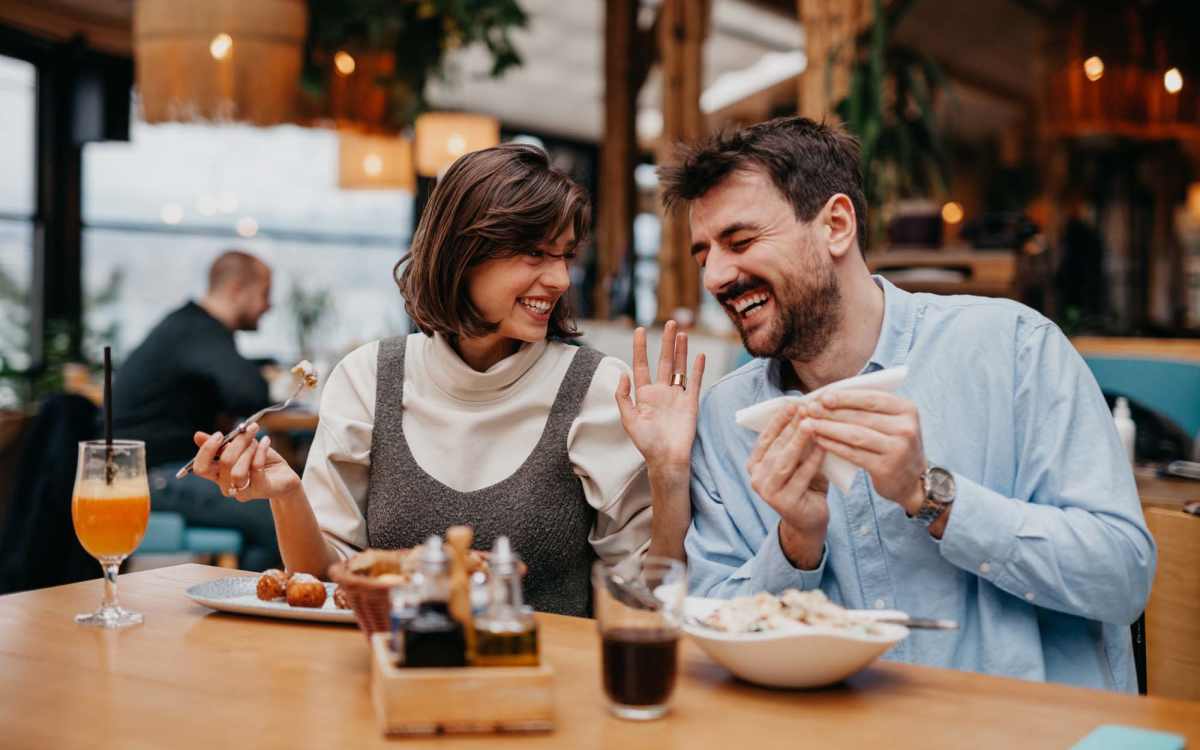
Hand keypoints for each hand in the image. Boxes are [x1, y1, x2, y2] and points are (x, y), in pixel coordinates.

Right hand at [191, 424, 300, 501]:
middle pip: (223, 464)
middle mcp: (227, 485)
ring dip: (248, 450)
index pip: (200, 468)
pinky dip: (261, 451)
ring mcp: (244, 490)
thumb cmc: (260, 461)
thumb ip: (221, 444)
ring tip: (257, 441)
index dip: (206, 450)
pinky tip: (266, 441)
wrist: (284, 477)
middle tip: (247, 429)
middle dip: (237, 442)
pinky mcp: (261, 489)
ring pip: (237, 471)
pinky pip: (257, 469)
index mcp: (218, 474)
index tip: (220, 434)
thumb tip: (197, 436)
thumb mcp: (241, 449)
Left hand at [615, 320, 705, 468]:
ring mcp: (677, 396)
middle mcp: (661, 392)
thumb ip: (623, 397)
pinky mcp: (690, 402)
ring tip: (682, 332)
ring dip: (681, 350)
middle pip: (664, 361)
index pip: (641, 365)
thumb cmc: (646, 443)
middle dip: (666, 342)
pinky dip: (697, 368)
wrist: (667, 458)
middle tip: (669, 322)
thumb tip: (622, 374)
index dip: (640, 348)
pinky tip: (699, 354)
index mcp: (644, 394)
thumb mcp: (628, 420)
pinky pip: (694, 381)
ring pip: (680, 367)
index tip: (640, 330)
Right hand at [746, 405, 829, 565]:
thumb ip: (797, 442)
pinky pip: (800, 477)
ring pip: (785, 461)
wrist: (809, 521)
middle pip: (775, 447)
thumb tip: (807, 411)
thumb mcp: (797, 461)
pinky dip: (812, 460)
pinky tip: (823, 446)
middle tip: (805, 408)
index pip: (765, 437)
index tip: (792, 402)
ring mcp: (768, 492)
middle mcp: (756, 478)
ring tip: (811, 423)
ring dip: (798, 441)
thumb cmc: (805, 484)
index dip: (778, 419)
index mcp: (755, 464)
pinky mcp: (784, 503)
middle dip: (791, 426)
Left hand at [805, 389, 926, 513]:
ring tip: (809, 424)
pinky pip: (853, 453)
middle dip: (832, 412)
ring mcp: (897, 449)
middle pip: (861, 416)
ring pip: (855, 434)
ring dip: (828, 428)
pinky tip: (819, 440)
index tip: (823, 396)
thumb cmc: (893, 443)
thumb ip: (869, 407)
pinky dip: (834, 446)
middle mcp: (906, 428)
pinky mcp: (885, 468)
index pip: (872, 398)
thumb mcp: (892, 421)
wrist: (912, 480)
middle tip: (809, 409)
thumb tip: (829, 395)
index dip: (846, 397)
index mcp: (907, 409)